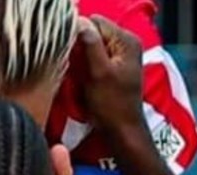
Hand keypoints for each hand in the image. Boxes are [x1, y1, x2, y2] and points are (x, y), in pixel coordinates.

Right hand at [78, 16, 144, 131]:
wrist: (121, 130)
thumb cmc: (111, 105)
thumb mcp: (98, 73)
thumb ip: (91, 45)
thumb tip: (78, 22)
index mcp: (126, 41)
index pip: (95, 22)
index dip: (78, 34)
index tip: (70, 53)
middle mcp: (125, 44)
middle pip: (93, 33)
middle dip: (78, 46)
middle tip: (73, 66)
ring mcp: (118, 56)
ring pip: (90, 46)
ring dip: (79, 57)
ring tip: (77, 73)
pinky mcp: (111, 67)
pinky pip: (91, 57)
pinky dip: (83, 65)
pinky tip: (80, 76)